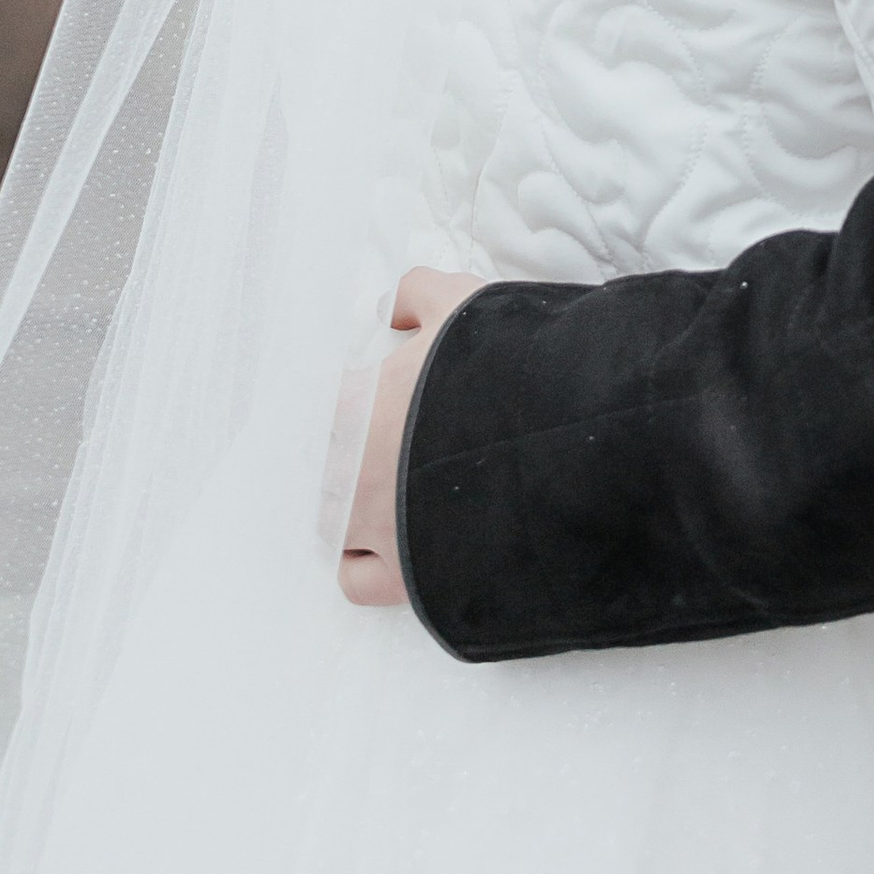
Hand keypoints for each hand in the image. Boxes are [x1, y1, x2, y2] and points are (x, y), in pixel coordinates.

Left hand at [337, 268, 484, 606]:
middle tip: (378, 438)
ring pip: (329, 523)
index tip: (363, 396)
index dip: (339, 399)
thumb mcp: (460, 303)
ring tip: (382, 489)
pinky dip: (364, 564)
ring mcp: (374, 530)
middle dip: (341, 452)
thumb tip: (391, 307)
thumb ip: (415, 293)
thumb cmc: (505, 367)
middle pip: (314, 467)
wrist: (561, 439)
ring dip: (346, 505)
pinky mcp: (406, 576)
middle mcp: (349, 474)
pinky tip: (386, 540)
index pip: (311, 406)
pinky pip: (357, 580)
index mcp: (352, 406)